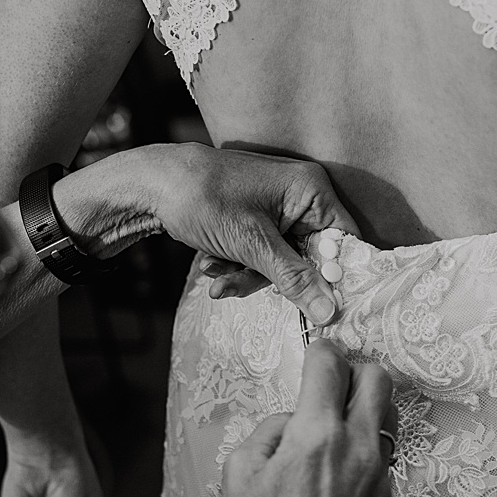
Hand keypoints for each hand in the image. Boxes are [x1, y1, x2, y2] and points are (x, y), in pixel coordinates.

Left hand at [134, 142, 355, 324]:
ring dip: (245, 272)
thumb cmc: (203, 199)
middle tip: (234, 286)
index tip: (321, 308)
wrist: (152, 184)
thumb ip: (293, 277)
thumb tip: (328, 311)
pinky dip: (235, 262)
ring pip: (279, 259)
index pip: (344, 242)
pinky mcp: (256, 218)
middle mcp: (300, 195)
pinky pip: (259, 252)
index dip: (333, 276)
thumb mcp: (251, 244)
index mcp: (311, 190)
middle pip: (308, 256)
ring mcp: (277, 207)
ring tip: (213, 271)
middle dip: (268, 276)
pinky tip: (209, 262)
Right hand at [216, 341, 396, 496]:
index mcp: (316, 435)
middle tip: (330, 383)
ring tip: (334, 427)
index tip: (313, 354)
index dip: (318, 351)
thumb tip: (297, 419)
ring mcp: (379, 479)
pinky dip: (361, 454)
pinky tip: (332, 478)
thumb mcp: (239, 467)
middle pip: (378, 378)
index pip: (329, 364)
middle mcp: (357, 451)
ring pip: (388, 418)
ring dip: (364, 409)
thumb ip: (273, 428)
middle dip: (353, 370)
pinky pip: (381, 460)